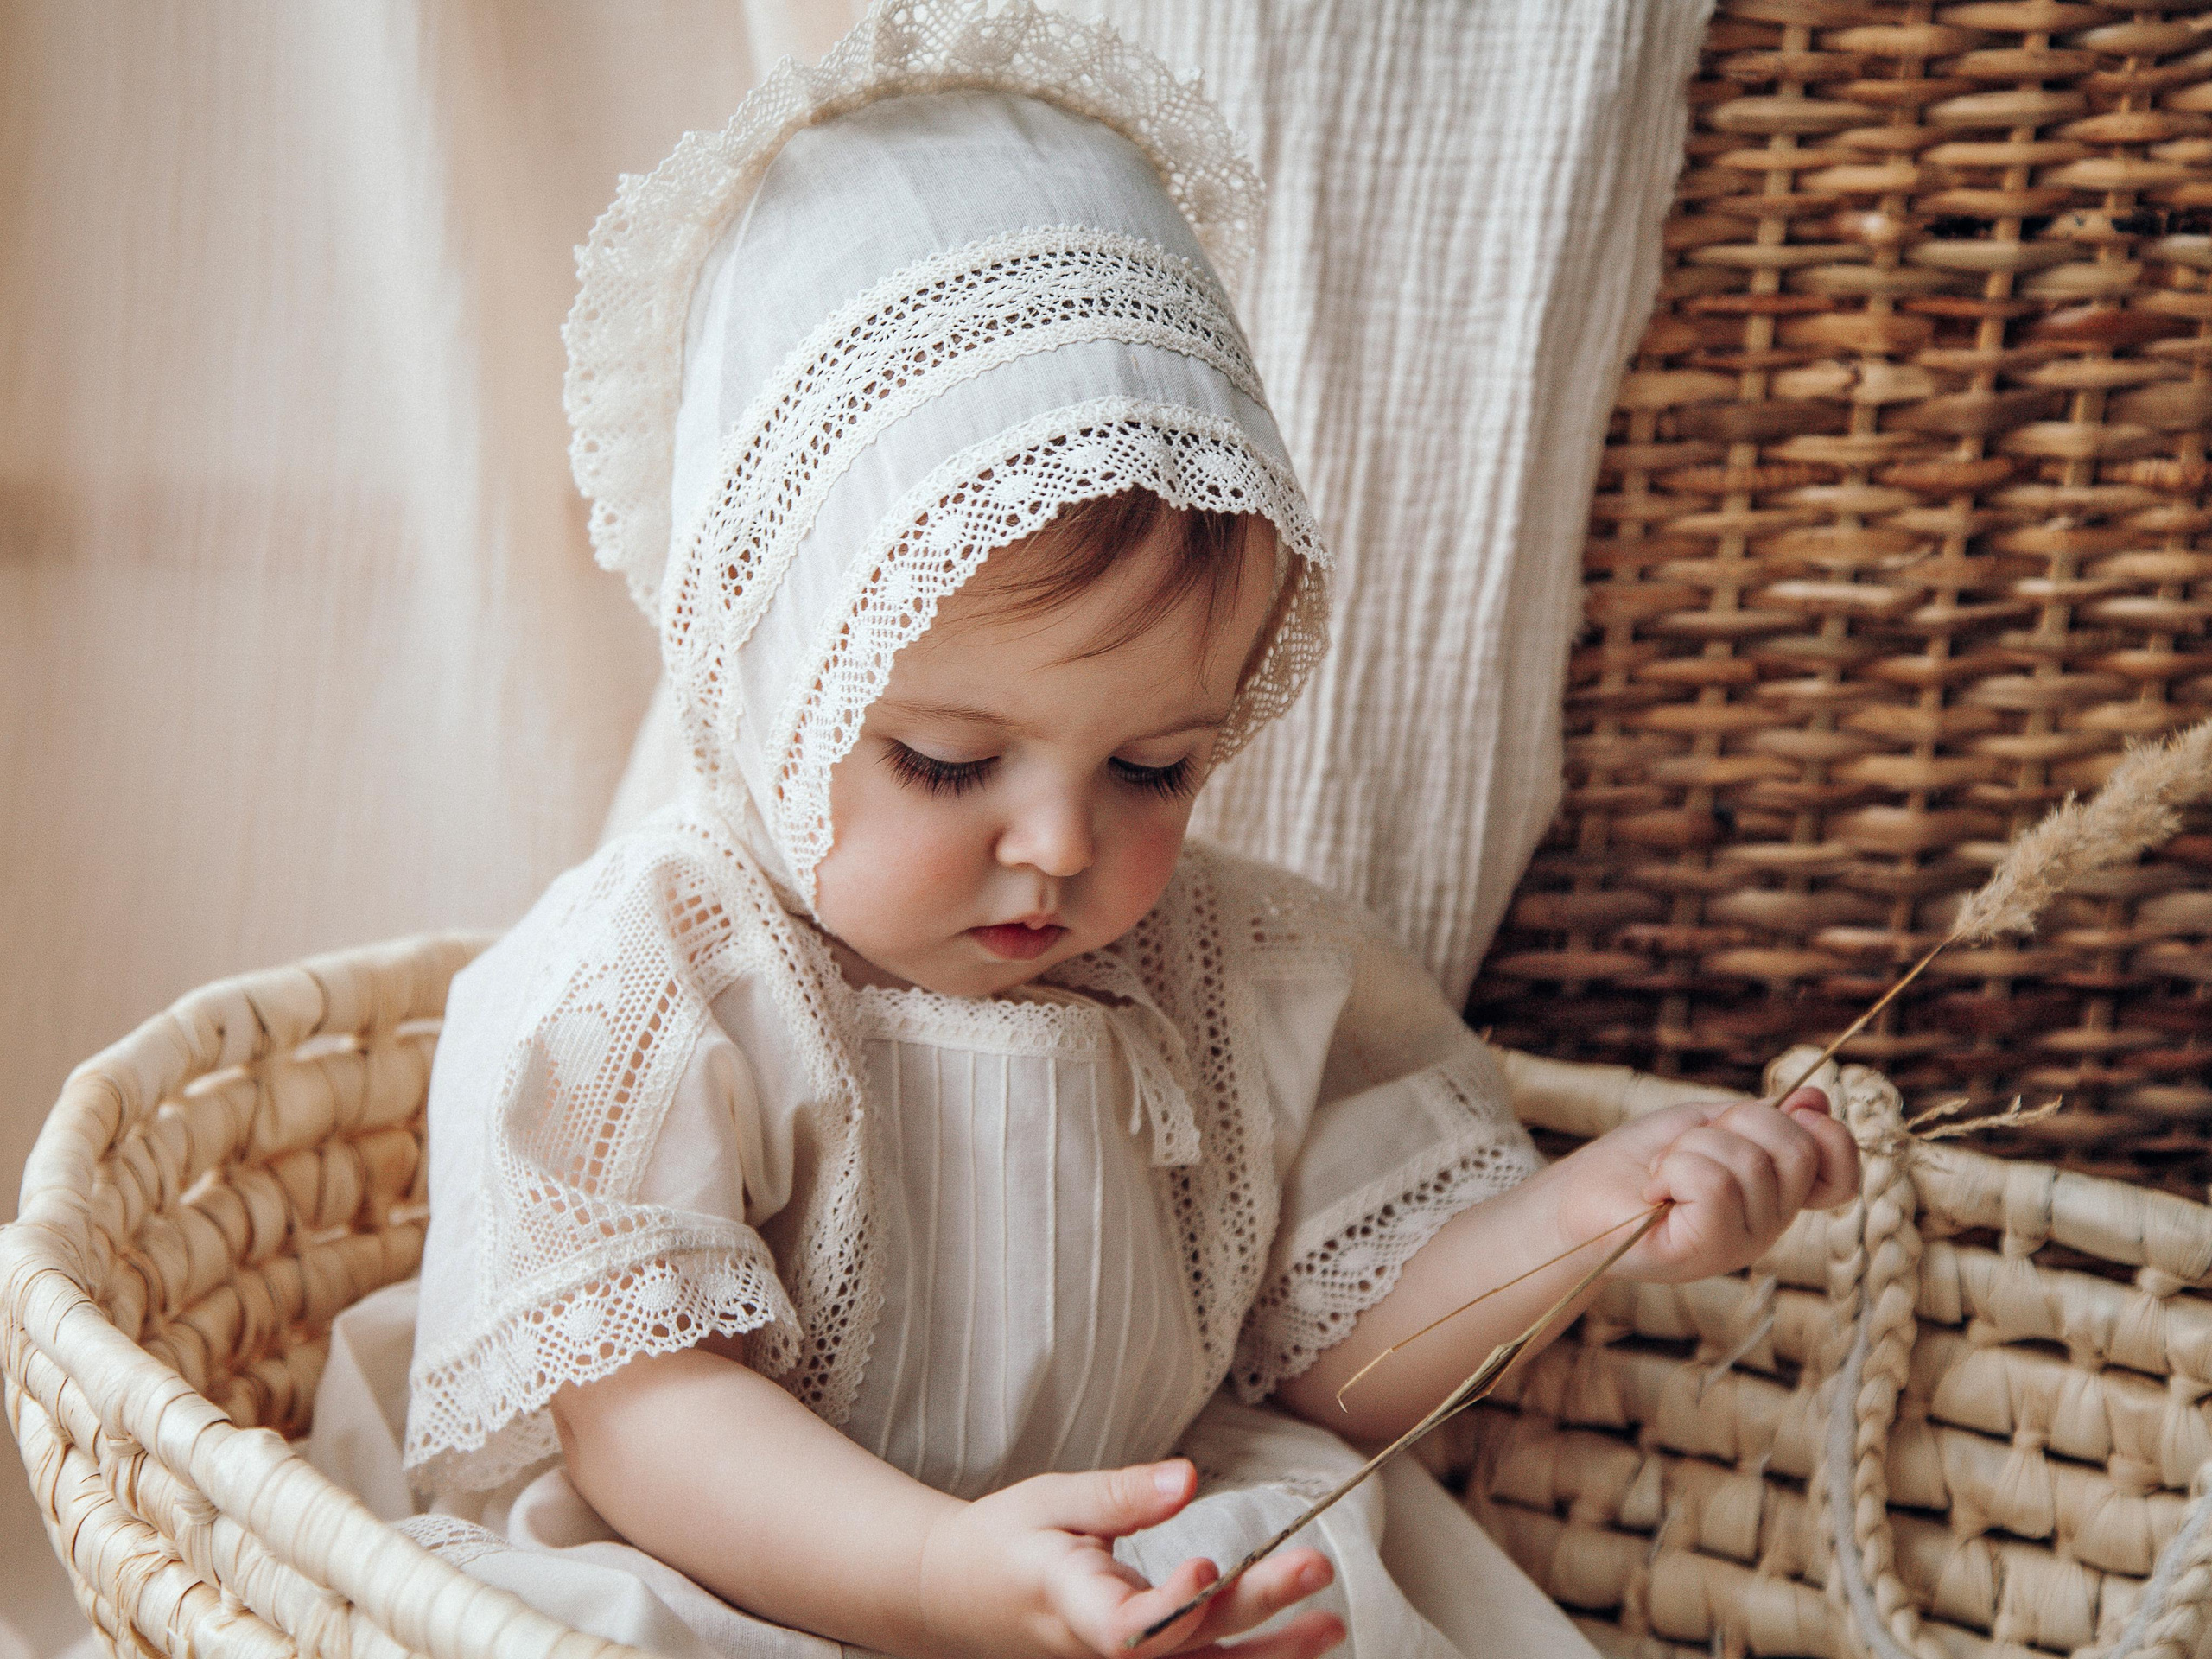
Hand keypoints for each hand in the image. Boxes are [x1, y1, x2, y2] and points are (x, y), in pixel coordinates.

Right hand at [914, 1458, 1343, 1658]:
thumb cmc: (1009, 1542)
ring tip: (1330, 1623)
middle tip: (1313, 1566)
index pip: (1124, 1629)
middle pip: (1188, 1644)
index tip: (1208, 1565)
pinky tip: (1302, 1643)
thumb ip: (1121, 1493)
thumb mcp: (1053, 1500)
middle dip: (1255, 1608)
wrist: (963, 1595)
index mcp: (1070, 1604)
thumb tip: (1189, 1478)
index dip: (1171, 1610)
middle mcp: (1101, 1652)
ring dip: (1272, 1653)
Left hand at [1554, 1087, 1858, 1283]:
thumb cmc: (1639, 1160)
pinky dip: (1675, 1168)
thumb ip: (1763, 1117)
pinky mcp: (1705, 1251)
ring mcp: (1742, 1243)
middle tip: (1692, 1144)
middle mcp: (1771, 1224)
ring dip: (1693, 1146)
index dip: (1829, 1134)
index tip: (1791, 1113)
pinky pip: (1714, 1183)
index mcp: (1778, 1194)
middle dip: (1738, 1122)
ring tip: (1665, 1171)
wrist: (1576, 1198)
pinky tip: (1656, 1189)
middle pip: (1797, 1148)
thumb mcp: (1708, 1125)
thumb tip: (1816, 1097)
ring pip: (1749, 1161)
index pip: (1843, 1172)